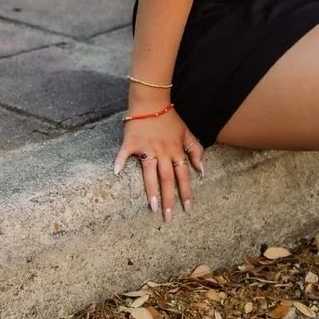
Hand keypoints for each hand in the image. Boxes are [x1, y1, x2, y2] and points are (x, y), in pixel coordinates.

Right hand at [114, 106, 202, 220]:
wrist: (151, 100)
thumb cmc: (169, 118)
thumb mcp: (186, 132)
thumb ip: (195, 150)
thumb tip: (202, 170)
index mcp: (176, 150)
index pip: (183, 175)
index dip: (186, 192)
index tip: (187, 209)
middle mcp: (163, 152)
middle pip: (167, 178)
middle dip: (169, 198)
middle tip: (169, 217)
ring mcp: (147, 147)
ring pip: (150, 171)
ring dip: (152, 189)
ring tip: (152, 207)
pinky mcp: (132, 142)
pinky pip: (125, 153)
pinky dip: (120, 160)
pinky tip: (116, 172)